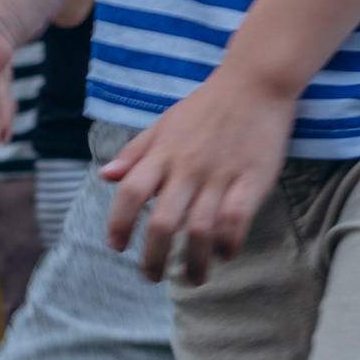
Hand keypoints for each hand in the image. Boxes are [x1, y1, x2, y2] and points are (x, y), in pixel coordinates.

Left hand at [100, 65, 296, 283]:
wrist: (255, 81)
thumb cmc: (207, 104)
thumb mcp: (163, 122)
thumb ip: (135, 152)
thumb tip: (105, 177)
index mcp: (164, 153)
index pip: (131, 193)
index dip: (118, 223)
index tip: (116, 246)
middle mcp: (188, 167)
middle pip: (162, 221)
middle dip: (152, 257)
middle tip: (151, 277)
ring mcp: (221, 174)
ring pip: (199, 229)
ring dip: (193, 261)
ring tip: (193, 278)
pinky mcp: (253, 178)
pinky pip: (237, 218)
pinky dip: (229, 242)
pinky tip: (225, 254)